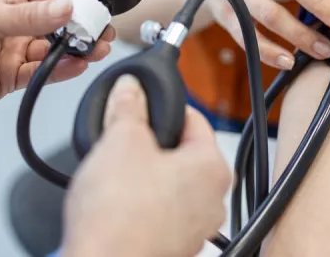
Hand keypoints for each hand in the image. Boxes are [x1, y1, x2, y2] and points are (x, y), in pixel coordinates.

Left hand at [0, 0, 113, 112]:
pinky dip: (61, 70)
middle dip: (81, 28)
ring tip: (96, 50)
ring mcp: (12, 52)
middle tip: (102, 32)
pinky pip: (42, 73)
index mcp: (8, 0)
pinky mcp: (10, 79)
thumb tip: (67, 5)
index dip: (74, 0)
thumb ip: (32, 16)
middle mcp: (13, 25)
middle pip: (57, 26)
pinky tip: (76, 66)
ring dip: (75, 51)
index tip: (95, 6)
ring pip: (53, 50)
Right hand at [63, 76, 230, 256]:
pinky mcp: (172, 248)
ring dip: (146, 177)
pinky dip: (141, 206)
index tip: (146, 104)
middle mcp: (212, 202)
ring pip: (171, 187)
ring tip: (117, 175)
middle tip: (125, 140)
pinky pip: (159, 215)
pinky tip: (117, 204)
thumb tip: (131, 88)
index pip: (195, 119)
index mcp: (212, 168)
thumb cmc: (120, 215)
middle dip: (153, 144)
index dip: (166, 107)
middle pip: (183, 154)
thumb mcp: (119, 141)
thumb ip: (129, 107)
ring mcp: (194, 230)